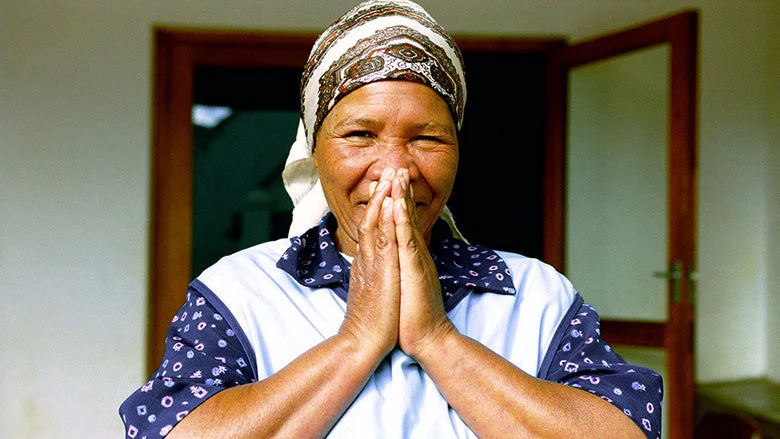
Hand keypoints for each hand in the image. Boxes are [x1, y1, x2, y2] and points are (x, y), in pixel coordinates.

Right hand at [338, 168, 400, 358]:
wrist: (363, 343)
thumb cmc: (371, 322)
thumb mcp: (372, 291)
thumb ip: (372, 275)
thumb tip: (375, 267)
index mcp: (366, 264)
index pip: (371, 229)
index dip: (378, 206)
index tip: (385, 187)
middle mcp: (366, 259)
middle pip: (370, 219)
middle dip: (380, 194)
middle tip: (386, 170)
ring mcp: (371, 264)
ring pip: (374, 224)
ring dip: (382, 199)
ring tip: (388, 176)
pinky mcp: (379, 273)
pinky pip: (382, 241)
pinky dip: (385, 220)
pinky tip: (390, 204)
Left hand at [391, 169, 455, 358]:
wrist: (427, 338)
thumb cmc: (412, 315)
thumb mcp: (405, 284)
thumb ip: (402, 267)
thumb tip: (397, 257)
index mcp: (409, 256)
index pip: (403, 222)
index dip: (398, 200)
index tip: (391, 179)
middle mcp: (414, 254)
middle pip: (407, 216)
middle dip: (401, 190)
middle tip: (397, 165)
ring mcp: (416, 260)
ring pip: (408, 222)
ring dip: (403, 197)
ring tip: (398, 174)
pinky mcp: (415, 270)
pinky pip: (407, 241)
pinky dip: (402, 221)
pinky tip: (398, 204)